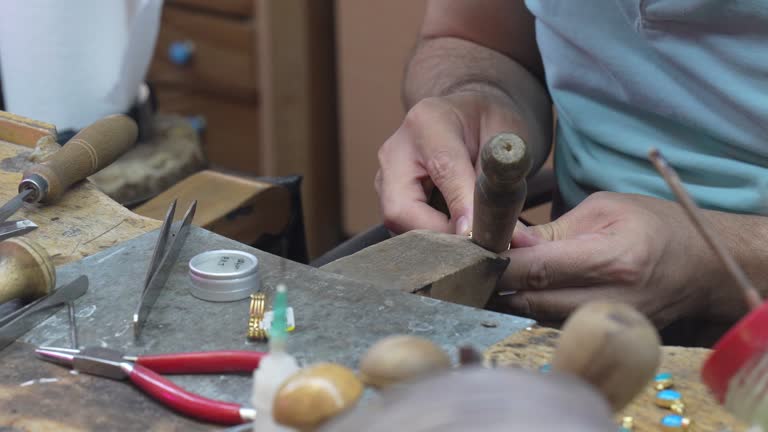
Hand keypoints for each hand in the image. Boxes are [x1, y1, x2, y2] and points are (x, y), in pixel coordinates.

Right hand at [375, 90, 529, 234]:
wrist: (466, 114)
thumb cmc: (486, 121)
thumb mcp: (504, 137)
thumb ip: (502, 181)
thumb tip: (515, 238)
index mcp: (428, 123)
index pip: (443, 169)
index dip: (461, 205)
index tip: (480, 234)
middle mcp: (396, 152)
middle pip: (401, 210)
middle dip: (441, 236)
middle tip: (480, 248)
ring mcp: (386, 177)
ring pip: (400, 226)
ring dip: (439, 241)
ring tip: (475, 243)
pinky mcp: (389, 198)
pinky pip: (405, 230)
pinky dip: (435, 240)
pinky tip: (461, 237)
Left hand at [492, 192, 723, 327]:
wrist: (702, 264)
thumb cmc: (654, 225)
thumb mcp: (604, 208)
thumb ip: (553, 228)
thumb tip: (506, 240)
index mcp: (611, 259)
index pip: (536, 269)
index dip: (497, 264)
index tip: (470, 253)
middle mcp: (610, 298)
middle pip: (530, 302)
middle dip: (495, 286)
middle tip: (470, 268)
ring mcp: (609, 322)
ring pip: (537, 318)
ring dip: (510, 300)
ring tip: (489, 277)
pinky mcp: (606, 333)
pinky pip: (555, 325)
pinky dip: (532, 310)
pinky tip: (518, 292)